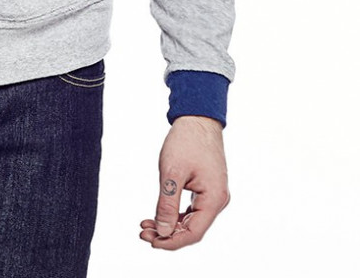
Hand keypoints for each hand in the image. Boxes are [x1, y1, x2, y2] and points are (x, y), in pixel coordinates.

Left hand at [139, 115, 229, 249]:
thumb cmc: (186, 141)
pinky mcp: (207, 188)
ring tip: (146, 224)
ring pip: (191, 220)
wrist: (197, 118)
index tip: (150, 240)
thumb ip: (167, 203)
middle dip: (167, 233)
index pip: (193, 233)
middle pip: (192, 229)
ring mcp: (213, 195)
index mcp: (214, 199)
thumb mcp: (172, 172)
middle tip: (143, 232)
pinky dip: (175, 213)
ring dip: (169, 224)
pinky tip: (158, 214)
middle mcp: (217, 200)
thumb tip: (162, 230)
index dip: (171, 241)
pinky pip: (191, 209)